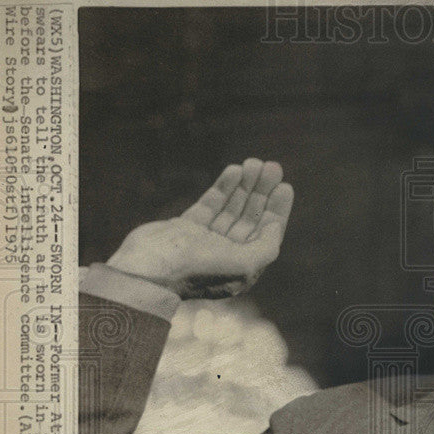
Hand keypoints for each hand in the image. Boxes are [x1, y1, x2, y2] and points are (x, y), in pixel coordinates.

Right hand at [106, 159, 293, 298]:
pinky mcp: (186, 226)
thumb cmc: (197, 270)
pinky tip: (234, 170)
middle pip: (250, 217)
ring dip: (244, 185)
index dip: (277, 209)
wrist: (148, 269)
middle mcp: (226, 253)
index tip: (284, 186)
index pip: (265, 233)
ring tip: (254, 163)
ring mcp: (205, 239)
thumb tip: (276, 227)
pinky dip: (223, 187)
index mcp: (242, 266)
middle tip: (272, 167)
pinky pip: (211, 204)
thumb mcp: (243, 265)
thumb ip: (264, 247)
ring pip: (231, 207)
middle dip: (262, 192)